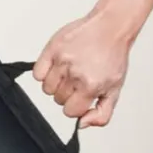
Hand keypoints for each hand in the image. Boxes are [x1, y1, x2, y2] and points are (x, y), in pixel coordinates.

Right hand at [32, 8, 131, 128]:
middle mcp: (75, 74)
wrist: (110, 28)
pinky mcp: (52, 48)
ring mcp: (62, 60)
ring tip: (69, 72)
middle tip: (79, 79)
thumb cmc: (113, 57)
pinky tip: (57, 66)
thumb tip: (82, 124)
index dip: (76, 106)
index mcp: (90, 86)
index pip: (70, 112)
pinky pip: (37, 73)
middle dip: (68, 93)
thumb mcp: (114, 90)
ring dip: (56, 84)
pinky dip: (44, 73)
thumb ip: (102, 114)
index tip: (82, 95)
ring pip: (46, 88)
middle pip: (58, 100)